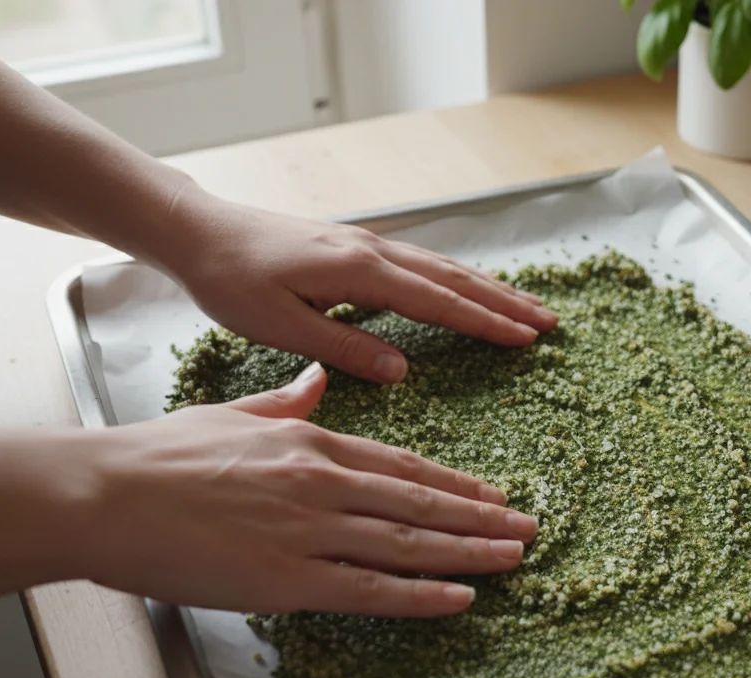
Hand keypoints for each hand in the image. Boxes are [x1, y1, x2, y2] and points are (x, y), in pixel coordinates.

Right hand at [75, 363, 535, 616]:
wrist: (103, 494)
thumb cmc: (158, 456)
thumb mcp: (232, 412)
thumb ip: (284, 401)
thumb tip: (318, 381)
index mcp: (310, 441)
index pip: (403, 466)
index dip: (454, 483)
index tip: (491, 494)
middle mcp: (323, 482)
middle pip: (420, 504)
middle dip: (481, 518)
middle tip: (526, 527)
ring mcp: (310, 530)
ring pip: (410, 544)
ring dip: (470, 552)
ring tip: (513, 556)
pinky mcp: (288, 578)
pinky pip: (371, 590)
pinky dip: (422, 595)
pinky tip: (460, 598)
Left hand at [151, 186, 558, 382]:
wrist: (199, 233)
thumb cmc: (232, 283)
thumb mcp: (281, 326)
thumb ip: (345, 348)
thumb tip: (404, 371)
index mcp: (360, 272)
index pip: (439, 303)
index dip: (486, 323)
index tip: (527, 339)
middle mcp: (374, 251)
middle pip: (455, 279)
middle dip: (506, 302)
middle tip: (550, 323)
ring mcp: (368, 245)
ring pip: (444, 268)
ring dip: (489, 289)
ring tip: (527, 306)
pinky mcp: (357, 247)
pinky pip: (423, 263)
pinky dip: (458, 279)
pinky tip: (469, 289)